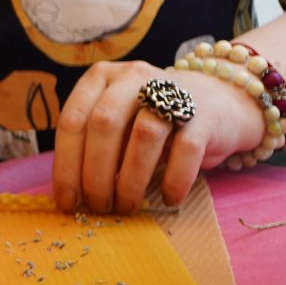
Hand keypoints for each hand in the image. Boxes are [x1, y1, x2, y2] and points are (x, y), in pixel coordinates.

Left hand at [53, 62, 264, 212]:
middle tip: (98, 207)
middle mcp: (132, 77)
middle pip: (103, 126)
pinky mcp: (205, 114)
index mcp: (100, 78)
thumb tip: (71, 194)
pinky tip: (168, 198)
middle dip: (95, 175)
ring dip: (130, 180)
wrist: (219, 103)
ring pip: (143, 136)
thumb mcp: (117, 125)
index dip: (65, 165)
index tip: (67, 202)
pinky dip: (174, 179)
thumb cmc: (153, 121)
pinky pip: (186, 149)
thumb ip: (93, 146)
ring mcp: (171, 91)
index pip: (72, 121)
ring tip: (127, 206)